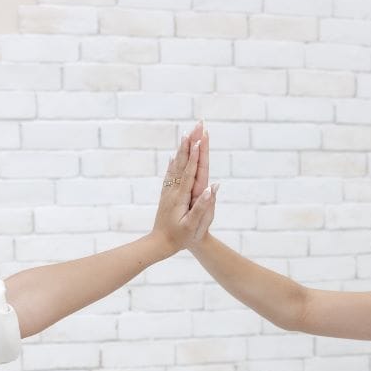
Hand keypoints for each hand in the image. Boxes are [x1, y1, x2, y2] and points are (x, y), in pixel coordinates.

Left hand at [152, 123, 217, 255]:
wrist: (158, 244)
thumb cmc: (178, 238)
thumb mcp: (192, 226)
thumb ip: (202, 207)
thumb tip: (212, 188)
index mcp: (181, 196)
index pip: (190, 171)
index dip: (195, 155)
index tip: (200, 139)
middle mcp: (173, 190)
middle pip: (183, 162)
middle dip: (190, 143)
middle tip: (197, 126)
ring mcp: (168, 191)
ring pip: (176, 165)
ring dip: (182, 149)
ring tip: (187, 134)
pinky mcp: (166, 195)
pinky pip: (170, 174)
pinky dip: (174, 163)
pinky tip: (173, 156)